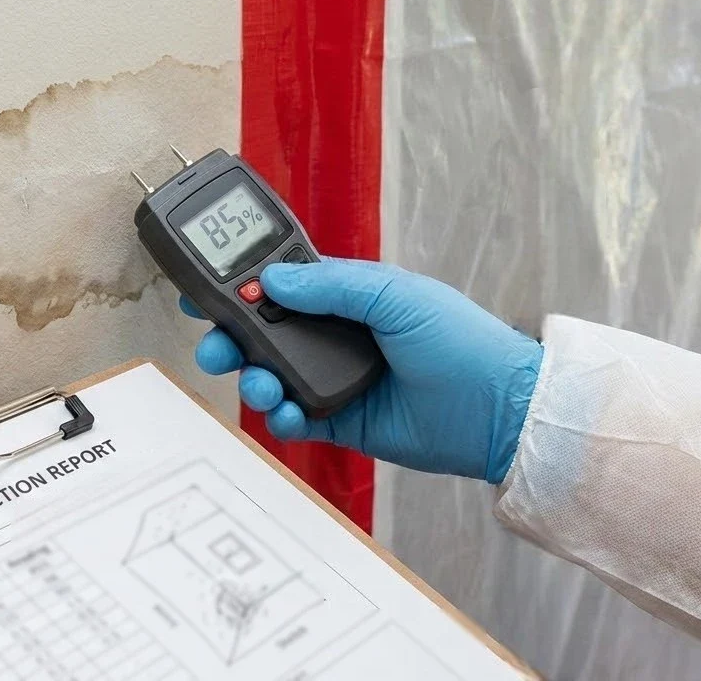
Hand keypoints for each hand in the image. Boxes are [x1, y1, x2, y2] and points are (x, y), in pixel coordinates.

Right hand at [179, 258, 542, 482]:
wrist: (497, 409)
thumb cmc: (462, 341)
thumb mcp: (395, 294)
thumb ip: (331, 284)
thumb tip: (271, 279)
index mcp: (347, 295)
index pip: (279, 284)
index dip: (239, 286)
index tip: (203, 291)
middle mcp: (335, 335)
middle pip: (262, 333)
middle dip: (231, 338)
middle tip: (218, 346)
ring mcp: (335, 378)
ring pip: (270, 376)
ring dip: (252, 379)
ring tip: (262, 384)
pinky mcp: (340, 421)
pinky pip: (292, 419)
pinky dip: (279, 417)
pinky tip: (286, 411)